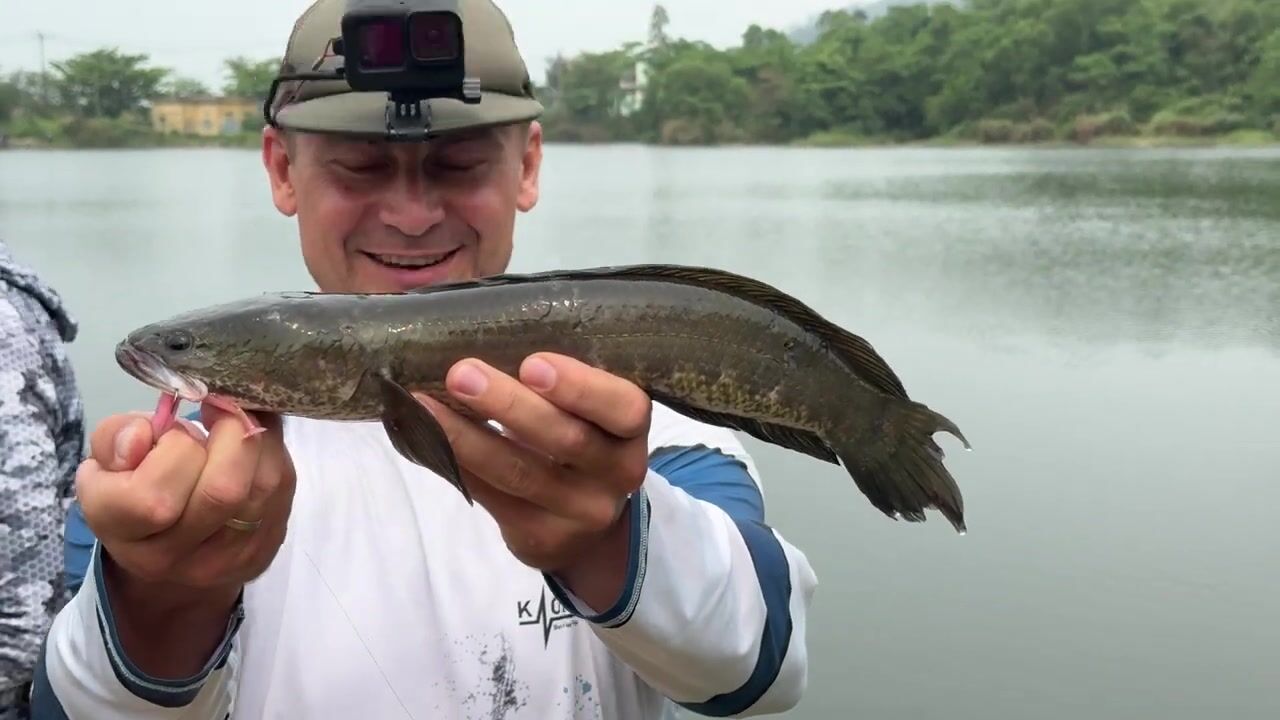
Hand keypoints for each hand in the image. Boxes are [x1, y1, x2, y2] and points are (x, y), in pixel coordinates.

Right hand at [73, 401, 295, 675]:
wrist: (165, 542)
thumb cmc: (133, 483)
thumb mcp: (108, 455)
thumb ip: (116, 436)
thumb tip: (142, 437)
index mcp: (120, 531)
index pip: (152, 498)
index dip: (173, 449)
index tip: (175, 425)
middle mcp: (171, 557)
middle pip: (223, 491)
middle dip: (230, 433)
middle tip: (219, 409)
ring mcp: (222, 561)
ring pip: (264, 486)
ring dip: (259, 439)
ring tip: (237, 422)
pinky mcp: (262, 552)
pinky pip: (283, 490)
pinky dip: (274, 455)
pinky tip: (254, 444)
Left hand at [417, 353, 650, 602]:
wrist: (585, 526)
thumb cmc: (578, 440)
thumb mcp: (588, 414)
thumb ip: (557, 384)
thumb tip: (484, 338)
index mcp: (631, 431)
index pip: (624, 408)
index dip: (580, 387)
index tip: (532, 364)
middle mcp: (617, 475)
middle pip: (566, 440)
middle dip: (509, 405)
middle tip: (462, 374)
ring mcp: (580, 512)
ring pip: (520, 472)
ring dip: (468, 437)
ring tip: (427, 406)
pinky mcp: (540, 536)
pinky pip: (493, 497)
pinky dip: (458, 464)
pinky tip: (429, 438)